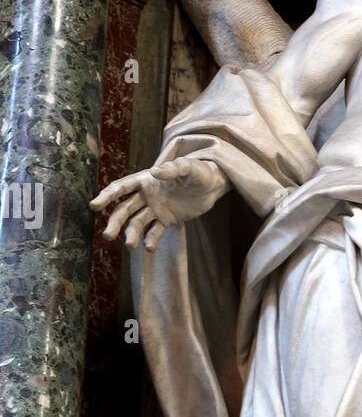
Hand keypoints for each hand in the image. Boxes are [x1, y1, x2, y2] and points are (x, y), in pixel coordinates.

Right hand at [90, 157, 227, 251]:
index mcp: (146, 179)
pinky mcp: (166, 220)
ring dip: (131, 234)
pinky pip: (154, 232)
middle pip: (124, 210)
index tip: (94, 206)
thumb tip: (155, 171)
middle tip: (108, 236)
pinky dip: (150, 240)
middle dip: (115, 222)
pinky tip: (149, 249)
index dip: (106, 196)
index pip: (121, 188)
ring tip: (131, 246)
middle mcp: (146, 195)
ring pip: (137, 223)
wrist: (213, 186)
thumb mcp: (189, 168)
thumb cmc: (199, 171)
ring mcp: (155, 209)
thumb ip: (173, 169)